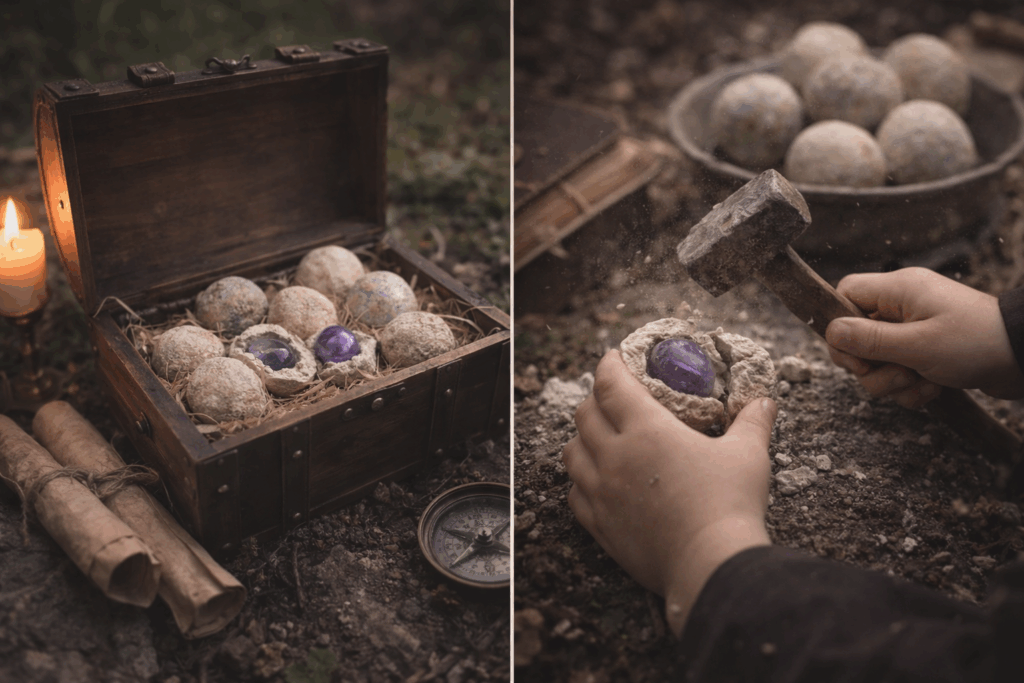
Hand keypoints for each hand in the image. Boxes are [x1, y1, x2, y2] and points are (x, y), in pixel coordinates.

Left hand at [562, 350, 776, 635]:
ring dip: (581, 438)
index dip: (609, 366)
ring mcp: (603, 492)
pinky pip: (575, 494)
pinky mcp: (600, 525)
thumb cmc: (729, 505)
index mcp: (647, 430)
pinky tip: (595, 480)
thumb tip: (765, 402)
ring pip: (572, 453)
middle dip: (594, 399)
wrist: (710, 565)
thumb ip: (752, 423)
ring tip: (597, 436)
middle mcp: (615, 457)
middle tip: (610, 397)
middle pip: (585, 415)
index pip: (611, 386)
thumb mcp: (748, 455)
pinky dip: (580, 480)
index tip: (613, 358)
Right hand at [825, 268, 1023, 407]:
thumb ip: (869, 339)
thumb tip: (830, 332)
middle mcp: (902, 307)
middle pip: (857, 336)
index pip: (844, 294)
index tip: (855, 355)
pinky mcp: (927, 352)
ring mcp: (915, 330)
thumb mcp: (917, 345)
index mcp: (898, 290)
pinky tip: (935, 389)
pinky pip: (900, 373)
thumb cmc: (975, 343)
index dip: (839, 326)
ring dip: (894, 382)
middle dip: (871, 367)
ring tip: (923, 382)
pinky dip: (912, 387)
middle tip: (896, 373)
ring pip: (878, 362)